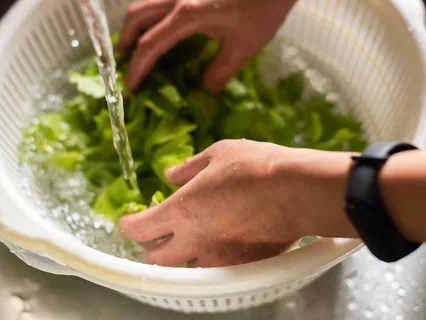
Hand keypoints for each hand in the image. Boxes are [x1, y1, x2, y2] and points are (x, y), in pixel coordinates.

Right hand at [117, 0, 303, 93]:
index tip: (131, 88)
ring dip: (135, 24)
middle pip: (136, 16)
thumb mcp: (244, 47)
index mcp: (188, 15)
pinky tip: (161, 24)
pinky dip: (150, 11)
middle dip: (125, 42)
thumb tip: (204, 91)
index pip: (151, 45)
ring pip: (144, 2)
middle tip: (125, 64)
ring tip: (136, 45)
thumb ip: (220, 71)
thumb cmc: (265, 7)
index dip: (137, 69)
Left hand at [119, 139, 354, 266]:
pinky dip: (212, 258)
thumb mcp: (217, 154)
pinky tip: (223, 241)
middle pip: (155, 261)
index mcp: (181, 211)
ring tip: (193, 238)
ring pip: (185, 270)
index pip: (139, 229)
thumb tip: (170, 176)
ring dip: (181, 258)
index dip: (128, 225)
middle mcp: (194, 241)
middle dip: (151, 249)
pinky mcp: (242, 267)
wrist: (296, 191)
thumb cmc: (256, 168)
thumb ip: (188, 168)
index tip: (129, 220)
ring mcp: (218, 258)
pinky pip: (217, 269)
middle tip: (159, 234)